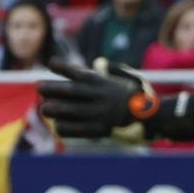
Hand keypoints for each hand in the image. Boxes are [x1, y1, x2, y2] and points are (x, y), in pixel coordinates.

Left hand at [36, 59, 193, 141]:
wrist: (154, 117)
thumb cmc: (142, 96)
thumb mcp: (131, 77)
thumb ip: (114, 70)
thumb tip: (99, 62)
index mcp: (105, 83)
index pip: (80, 73)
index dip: (64, 67)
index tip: (50, 63)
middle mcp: (100, 98)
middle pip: (72, 92)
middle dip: (54, 88)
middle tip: (39, 86)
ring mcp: (100, 114)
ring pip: (73, 111)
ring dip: (56, 109)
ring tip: (44, 108)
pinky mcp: (102, 130)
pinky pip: (80, 130)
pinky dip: (68, 128)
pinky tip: (57, 127)